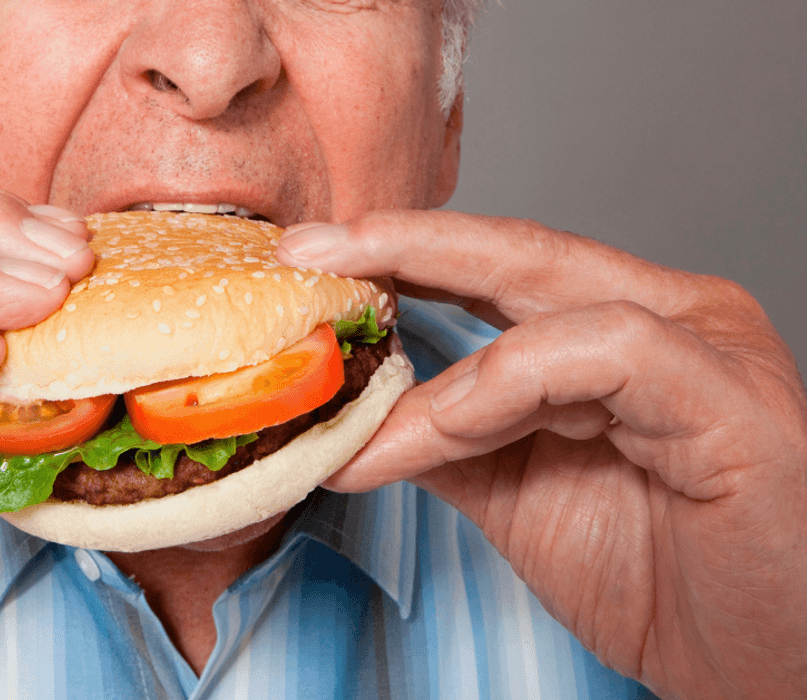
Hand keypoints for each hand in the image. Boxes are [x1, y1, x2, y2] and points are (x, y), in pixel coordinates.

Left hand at [278, 210, 806, 699]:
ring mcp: (709, 349)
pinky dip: (514, 382)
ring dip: (441, 365)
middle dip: (400, 245)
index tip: (310, 255)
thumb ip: (444, 438)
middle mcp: (668, 316)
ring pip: (550, 302)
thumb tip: (352, 416)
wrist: (756, 663)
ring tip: (372, 417)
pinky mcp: (734, 401)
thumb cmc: (656, 573)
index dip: (401, 252)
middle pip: (516, 252)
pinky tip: (454, 423)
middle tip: (308, 248)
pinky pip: (608, 353)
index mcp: (620, 327)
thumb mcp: (515, 491)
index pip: (497, 265)